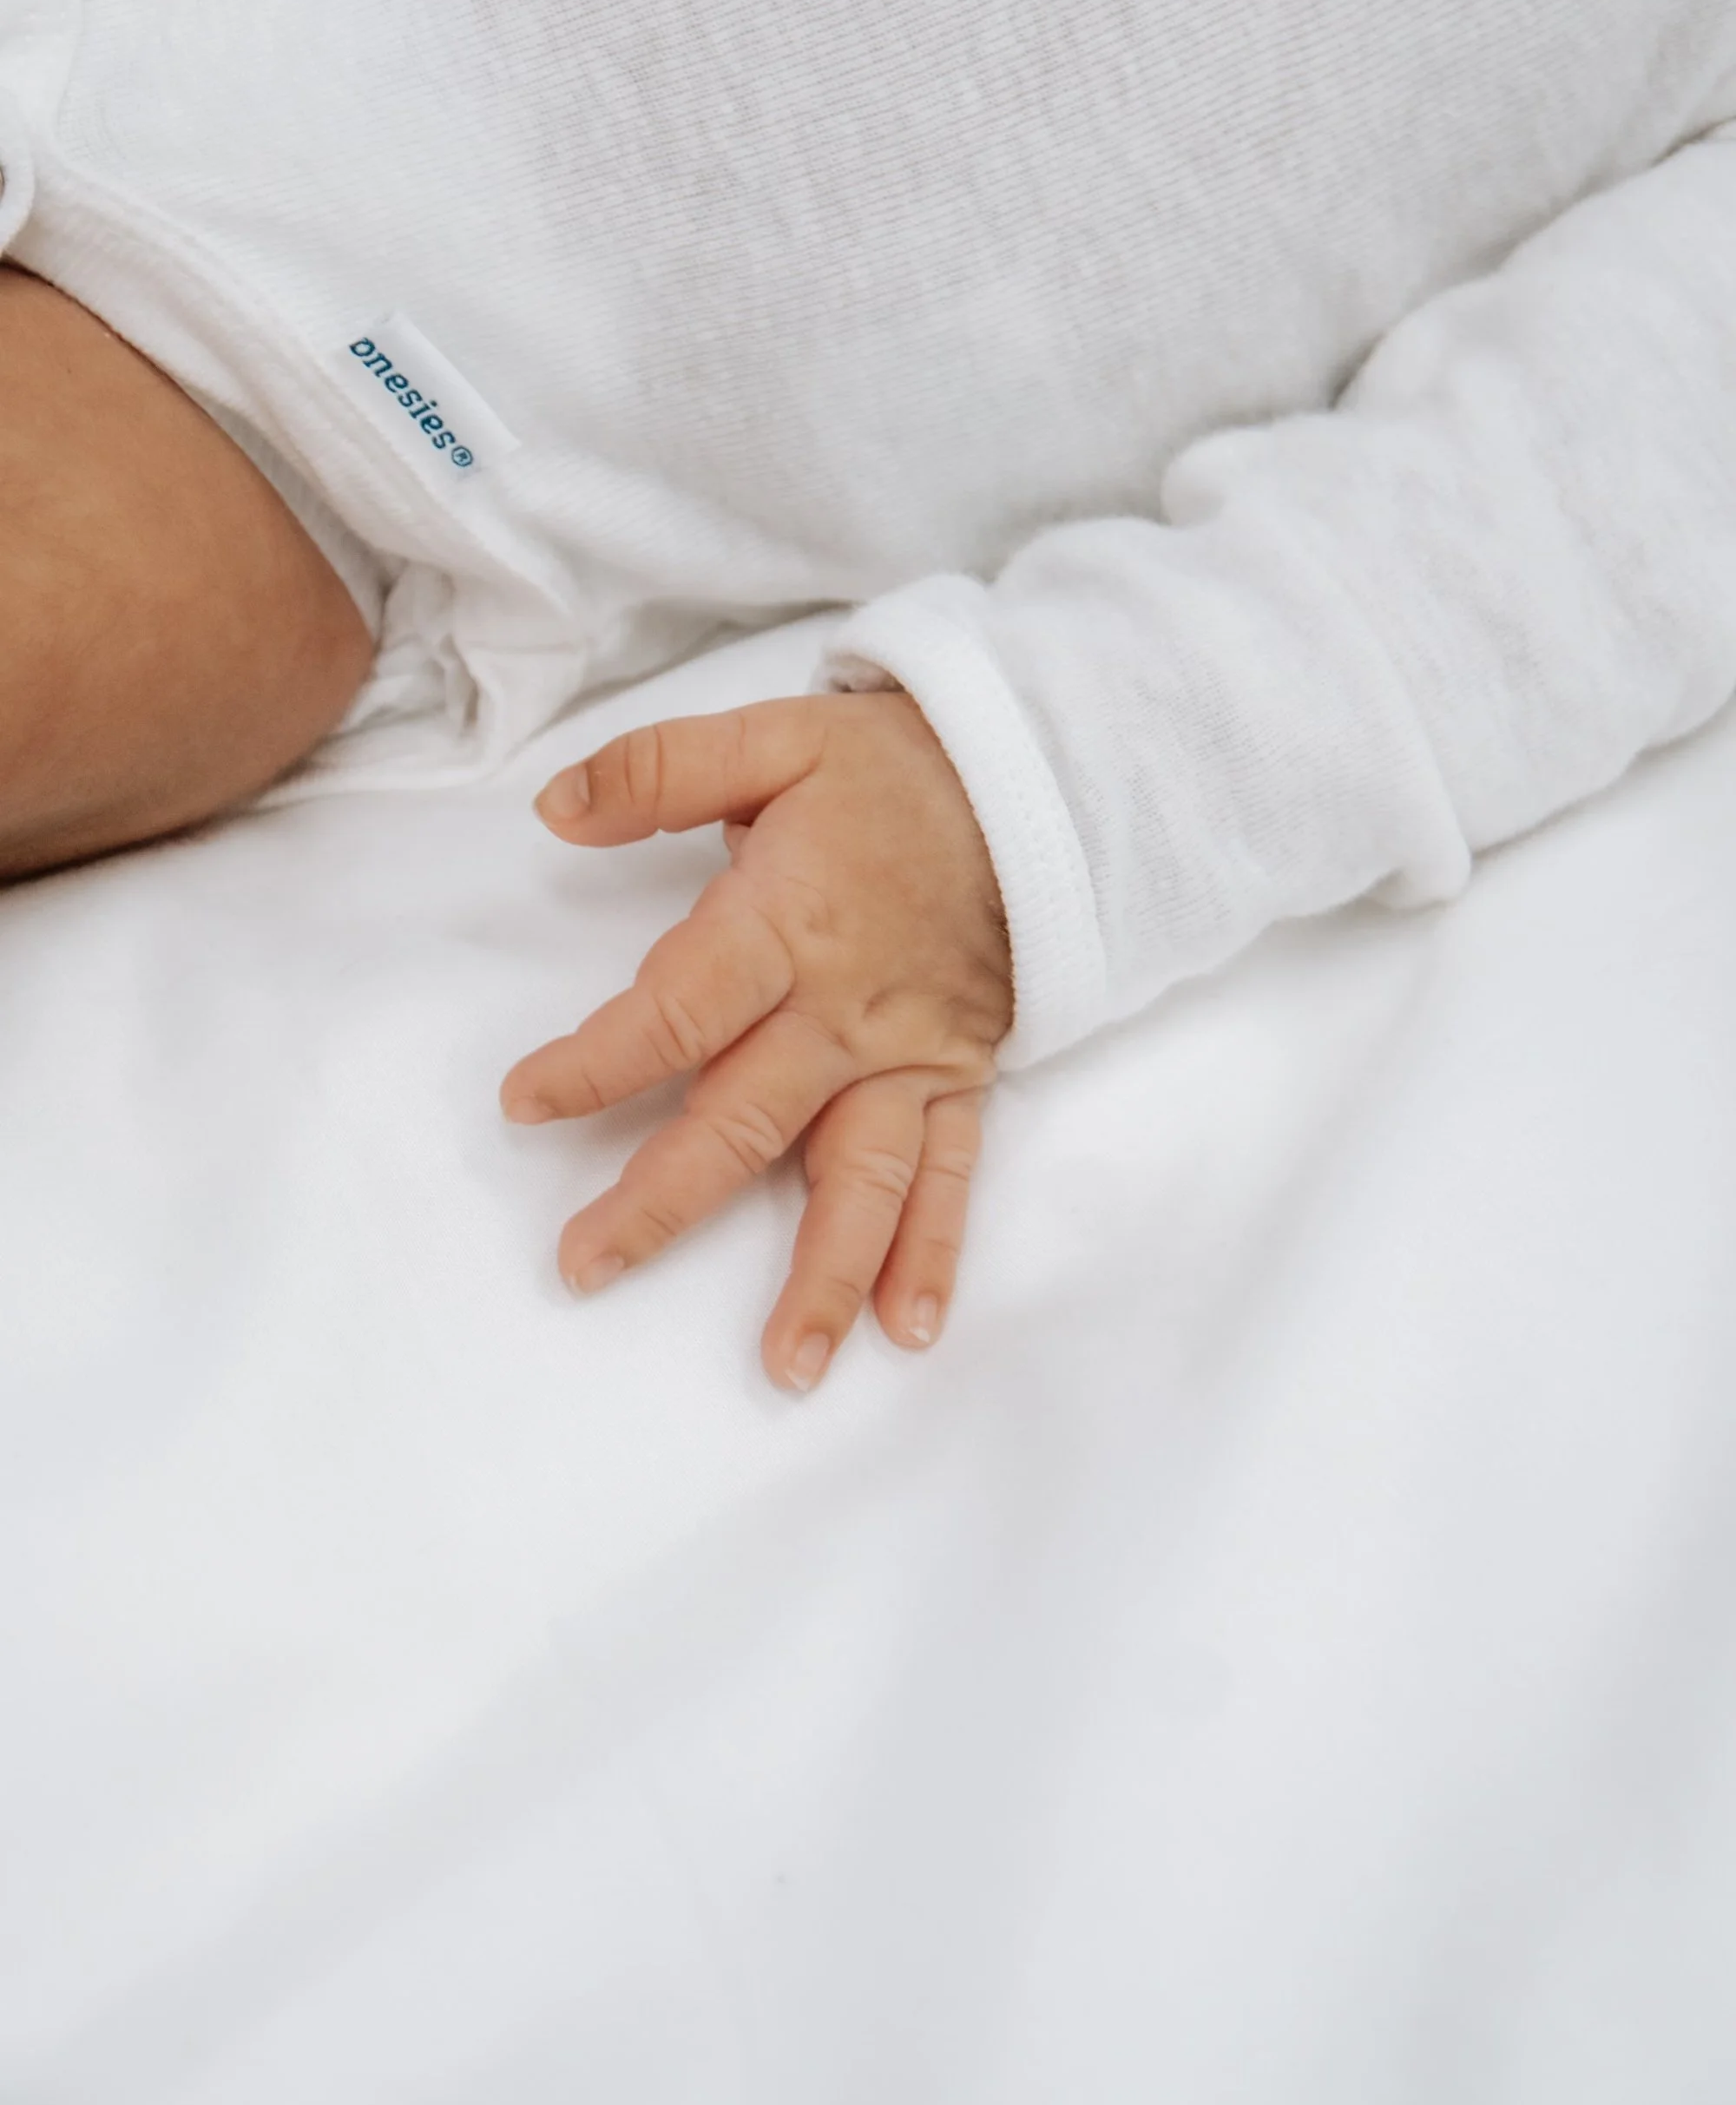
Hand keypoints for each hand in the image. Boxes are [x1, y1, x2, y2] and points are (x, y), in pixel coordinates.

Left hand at [500, 691, 1011, 1391]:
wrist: (1035, 785)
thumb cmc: (890, 769)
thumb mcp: (769, 738)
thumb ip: (656, 772)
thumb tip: (550, 812)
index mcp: (785, 929)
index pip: (672, 1016)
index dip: (593, 1065)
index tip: (524, 1102)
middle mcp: (844, 1015)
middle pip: (742, 1126)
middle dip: (661, 1203)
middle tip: (584, 1267)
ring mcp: (907, 1061)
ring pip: (856, 1183)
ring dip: (820, 1279)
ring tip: (781, 1367)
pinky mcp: (958, 1080)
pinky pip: (950, 1178)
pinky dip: (932, 1255)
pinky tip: (908, 1330)